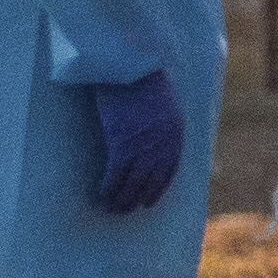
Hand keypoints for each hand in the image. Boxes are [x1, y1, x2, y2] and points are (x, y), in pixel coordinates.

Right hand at [88, 71, 182, 214]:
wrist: (128, 67)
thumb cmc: (141, 80)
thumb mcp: (162, 105)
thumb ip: (160, 126)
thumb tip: (150, 141)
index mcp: (176, 134)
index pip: (170, 170)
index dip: (158, 188)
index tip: (149, 200)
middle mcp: (164, 144)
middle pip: (151, 180)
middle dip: (138, 198)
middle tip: (126, 210)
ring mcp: (143, 146)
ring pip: (133, 182)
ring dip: (122, 199)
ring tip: (112, 208)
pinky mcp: (122, 144)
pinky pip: (115, 175)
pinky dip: (108, 187)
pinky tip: (102, 194)